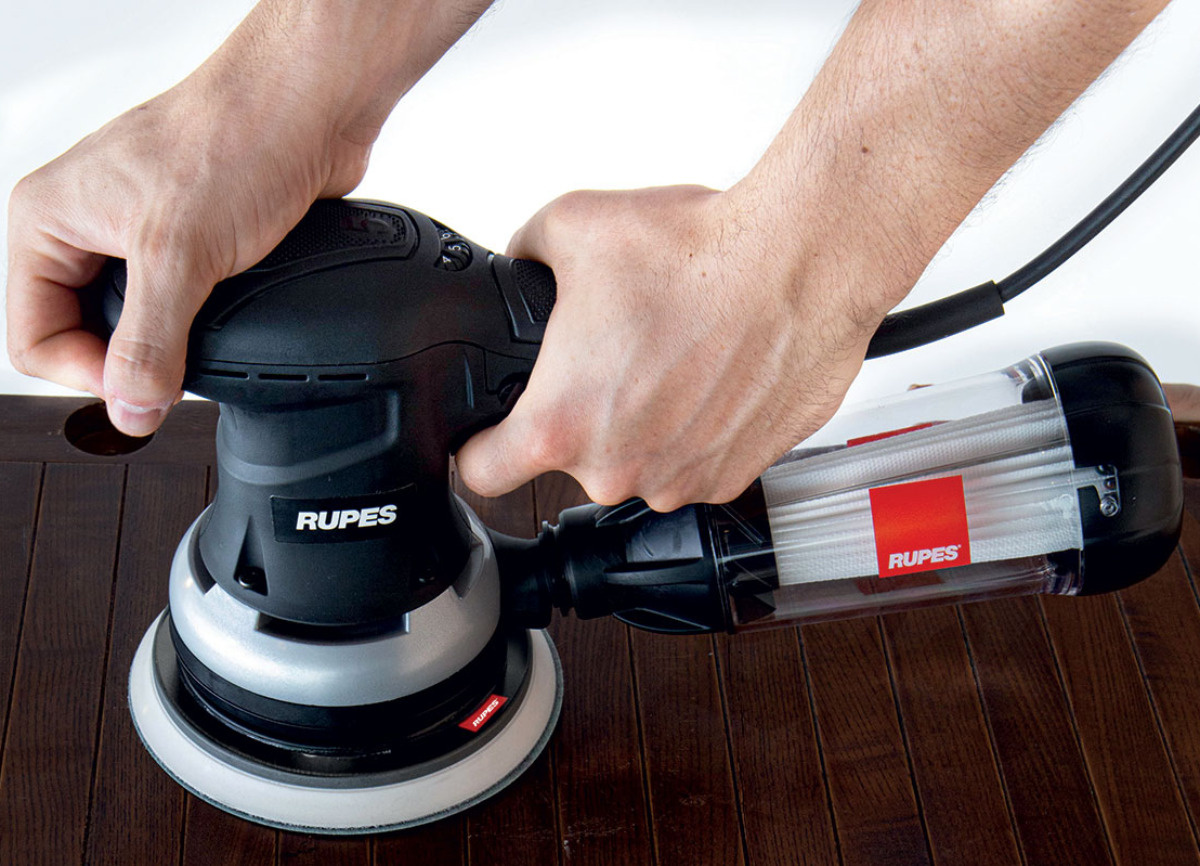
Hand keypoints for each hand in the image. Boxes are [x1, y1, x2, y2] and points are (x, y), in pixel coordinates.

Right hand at [6, 0, 491, 435]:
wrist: (308, 109)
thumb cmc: (233, 143)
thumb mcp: (178, 256)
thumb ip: (149, 342)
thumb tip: (131, 410)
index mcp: (48, 220)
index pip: (34, 337)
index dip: (88, 377)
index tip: (148, 389)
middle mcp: (85, 227)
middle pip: (82, 335)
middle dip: (129, 362)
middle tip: (178, 374)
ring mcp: (138, 234)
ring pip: (135, 322)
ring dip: (169, 344)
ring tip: (206, 337)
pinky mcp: (191, 242)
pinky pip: (179, 304)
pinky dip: (201, 324)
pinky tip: (228, 320)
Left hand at [455, 185, 888, 510]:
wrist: (801, 262)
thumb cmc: (701, 253)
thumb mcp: (570, 226)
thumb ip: (523, 256)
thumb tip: (520, 263)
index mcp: (561, 423)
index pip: (482, 472)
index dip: (480, 446)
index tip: (493, 431)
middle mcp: (619, 468)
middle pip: (570, 459)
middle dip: (584, 413)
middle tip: (617, 354)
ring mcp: (680, 480)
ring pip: (636, 461)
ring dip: (644, 422)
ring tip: (674, 356)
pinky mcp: (733, 475)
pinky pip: (691, 462)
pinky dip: (696, 430)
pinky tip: (712, 376)